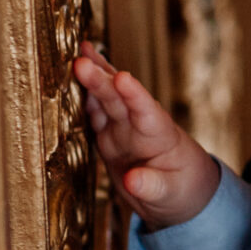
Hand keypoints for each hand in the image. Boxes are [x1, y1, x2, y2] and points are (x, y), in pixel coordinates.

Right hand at [74, 40, 218, 227]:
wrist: (178, 192)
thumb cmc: (181, 189)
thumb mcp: (172, 193)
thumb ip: (153, 186)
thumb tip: (132, 181)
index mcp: (159, 135)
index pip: (147, 111)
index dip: (134, 94)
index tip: (122, 78)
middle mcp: (138, 126)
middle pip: (118, 100)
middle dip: (101, 80)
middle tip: (81, 62)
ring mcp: (122, 129)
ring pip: (104, 100)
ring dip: (92, 79)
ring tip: (78, 56)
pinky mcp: (108, 137)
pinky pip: (93, 114)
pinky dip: (82, 98)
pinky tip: (69, 81)